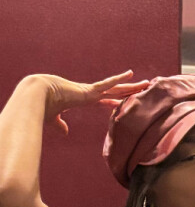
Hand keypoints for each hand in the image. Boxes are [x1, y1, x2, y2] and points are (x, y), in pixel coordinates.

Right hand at [32, 71, 149, 134]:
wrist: (36, 96)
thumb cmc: (41, 106)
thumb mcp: (53, 119)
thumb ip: (60, 124)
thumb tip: (65, 132)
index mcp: (81, 99)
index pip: (102, 100)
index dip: (114, 101)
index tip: (123, 101)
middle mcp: (89, 94)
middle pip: (115, 92)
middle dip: (129, 92)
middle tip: (143, 89)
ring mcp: (90, 91)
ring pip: (117, 88)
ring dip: (132, 86)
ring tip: (147, 83)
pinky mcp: (89, 90)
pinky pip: (107, 83)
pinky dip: (119, 79)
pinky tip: (131, 74)